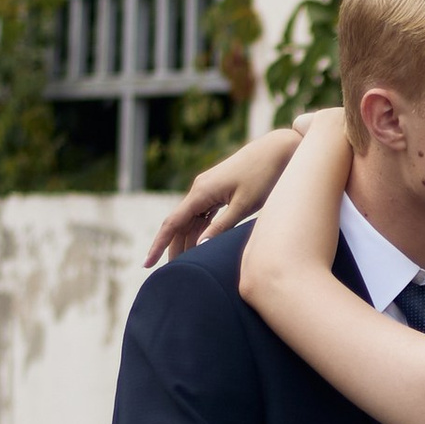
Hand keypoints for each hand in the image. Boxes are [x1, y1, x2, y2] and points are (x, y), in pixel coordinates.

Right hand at [144, 127, 301, 267]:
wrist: (277, 150)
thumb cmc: (263, 176)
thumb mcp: (245, 205)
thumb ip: (222, 226)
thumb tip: (201, 246)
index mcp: (201, 192)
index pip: (172, 223)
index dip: (158, 245)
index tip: (147, 264)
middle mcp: (199, 189)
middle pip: (179, 224)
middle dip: (173, 248)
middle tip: (171, 274)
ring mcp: (208, 189)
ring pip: (191, 220)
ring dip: (187, 241)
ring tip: (186, 265)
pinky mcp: (218, 190)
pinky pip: (203, 214)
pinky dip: (200, 231)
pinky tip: (200, 246)